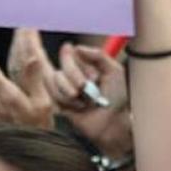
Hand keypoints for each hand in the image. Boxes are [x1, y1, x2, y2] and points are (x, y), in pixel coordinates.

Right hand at [50, 43, 132, 159]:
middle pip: (63, 64)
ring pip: (55, 78)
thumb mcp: (114, 72)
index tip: (81, 62)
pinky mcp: (58, 102)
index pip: (70, 52)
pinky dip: (67, 100)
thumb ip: (98, 55)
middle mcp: (74, 74)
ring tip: (85, 100)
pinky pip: (52, 93)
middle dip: (75, 75)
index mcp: (87, 65)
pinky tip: (79, 107)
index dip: (73, 57)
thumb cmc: (117, 98)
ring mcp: (65, 88)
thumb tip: (76, 47)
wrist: (112, 123)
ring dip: (71, 89)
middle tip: (86, 86)